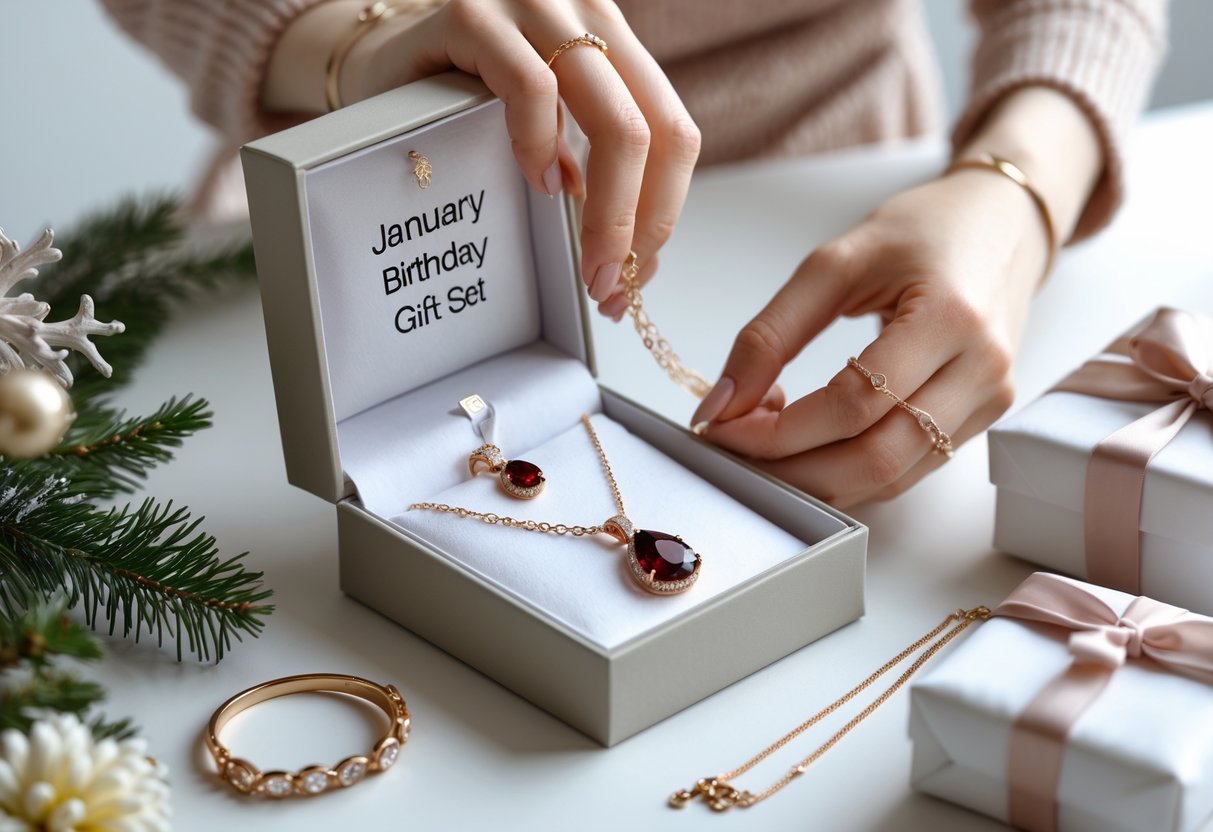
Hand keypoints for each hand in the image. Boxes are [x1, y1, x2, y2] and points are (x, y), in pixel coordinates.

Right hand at [329, 0, 699, 314]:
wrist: (378, 65)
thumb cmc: (464, 106)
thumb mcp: (549, 130)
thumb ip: (592, 167)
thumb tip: (630, 253)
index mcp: (615, 44)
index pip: (673, 131)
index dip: (666, 211)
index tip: (638, 273)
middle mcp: (586, 16)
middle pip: (653, 131)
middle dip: (640, 224)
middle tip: (610, 283)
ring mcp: (534, 9)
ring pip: (612, 118)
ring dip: (606, 210)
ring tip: (585, 259)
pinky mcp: (474, 16)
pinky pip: (531, 87)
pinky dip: (542, 147)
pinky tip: (538, 185)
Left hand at [691, 170, 1048, 507]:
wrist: (1003, 224)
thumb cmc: (922, 233)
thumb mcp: (835, 263)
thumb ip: (771, 334)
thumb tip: (721, 404)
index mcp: (950, 318)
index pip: (853, 405)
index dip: (778, 430)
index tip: (721, 426)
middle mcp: (982, 371)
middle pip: (875, 459)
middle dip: (792, 468)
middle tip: (735, 449)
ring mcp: (989, 402)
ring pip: (890, 478)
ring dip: (816, 478)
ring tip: (767, 446)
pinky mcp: (982, 419)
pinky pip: (906, 469)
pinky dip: (848, 470)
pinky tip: (810, 445)